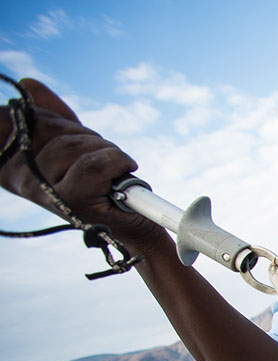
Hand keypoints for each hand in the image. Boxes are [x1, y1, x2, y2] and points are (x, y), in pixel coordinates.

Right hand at [0, 79, 160, 246]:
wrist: (127, 223)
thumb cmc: (97, 183)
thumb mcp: (70, 142)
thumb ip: (49, 113)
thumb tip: (29, 82)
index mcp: (10, 163)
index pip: (5, 119)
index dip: (42, 116)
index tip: (63, 130)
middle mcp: (19, 178)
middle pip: (53, 128)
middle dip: (86, 136)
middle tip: (99, 158)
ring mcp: (43, 191)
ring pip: (76, 145)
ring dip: (105, 150)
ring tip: (109, 171)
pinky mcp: (71, 200)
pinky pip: (96, 163)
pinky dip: (119, 161)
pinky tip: (122, 171)